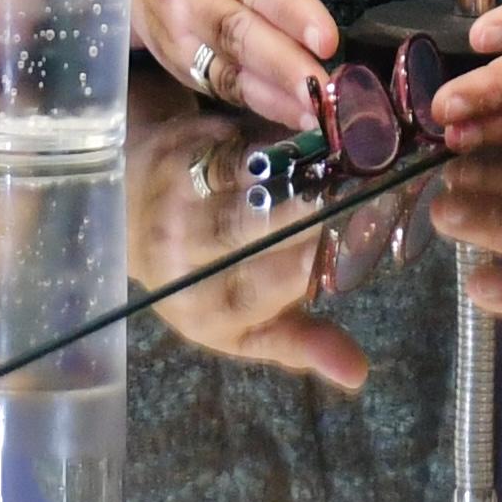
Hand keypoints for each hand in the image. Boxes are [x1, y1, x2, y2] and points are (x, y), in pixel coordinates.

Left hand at [125, 99, 376, 391]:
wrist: (135, 222)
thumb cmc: (208, 276)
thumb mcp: (247, 325)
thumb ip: (302, 342)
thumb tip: (358, 374)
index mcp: (209, 309)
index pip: (266, 288)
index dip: (312, 263)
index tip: (363, 238)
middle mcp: (183, 257)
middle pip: (252, 226)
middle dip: (308, 206)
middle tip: (367, 185)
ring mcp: (177, 200)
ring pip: (247, 177)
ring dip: (300, 164)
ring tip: (349, 153)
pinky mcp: (178, 152)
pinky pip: (236, 140)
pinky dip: (279, 134)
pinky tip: (319, 128)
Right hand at [135, 0, 375, 130]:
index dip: (288, 5)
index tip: (327, 36)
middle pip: (233, 25)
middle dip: (282, 61)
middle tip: (326, 85)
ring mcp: (173, 22)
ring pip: (223, 62)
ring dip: (273, 90)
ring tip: (319, 108)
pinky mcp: (174, 53)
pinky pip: (216, 83)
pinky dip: (257, 102)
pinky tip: (297, 113)